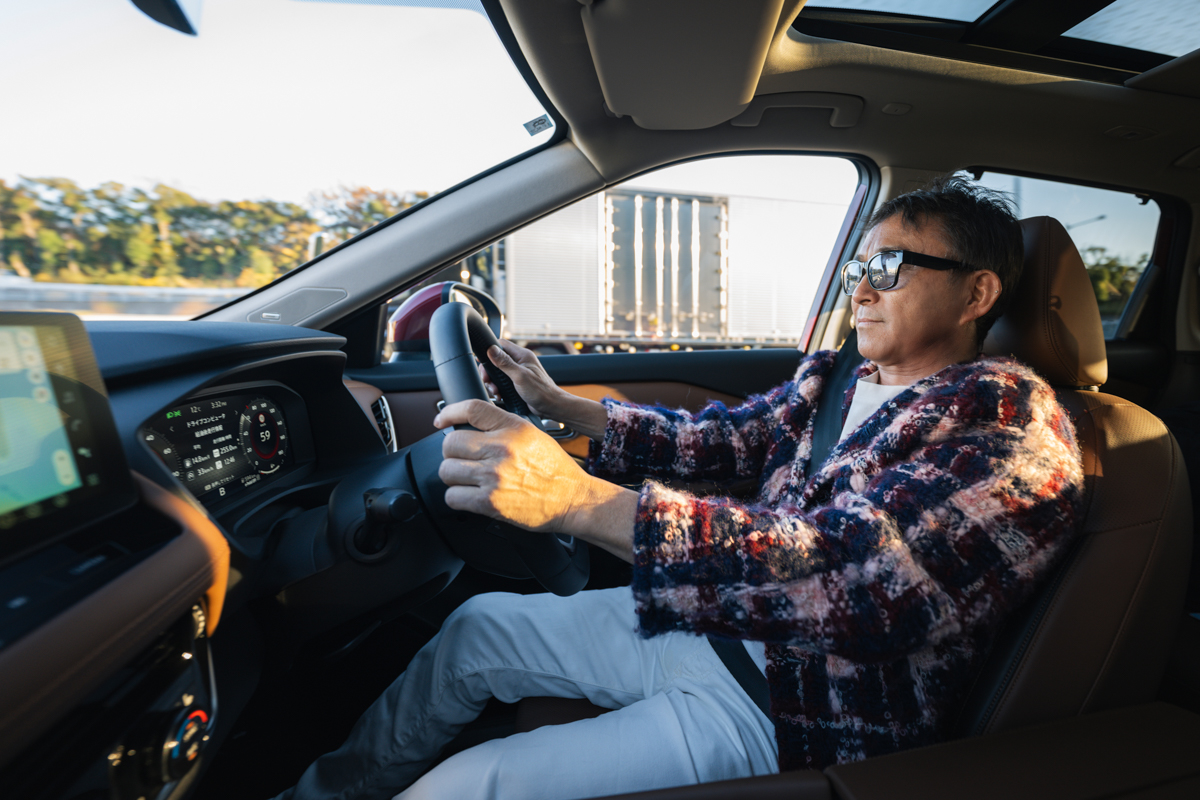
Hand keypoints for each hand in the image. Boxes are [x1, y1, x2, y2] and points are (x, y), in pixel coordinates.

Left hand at [434, 399, 638, 559]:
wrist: (573, 499)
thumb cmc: (554, 469)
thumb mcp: (533, 435)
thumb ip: (502, 427)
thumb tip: (469, 425)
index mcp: (513, 428)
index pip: (471, 409)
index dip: (449, 412)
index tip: (441, 420)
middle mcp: (502, 449)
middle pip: (451, 443)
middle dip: (452, 453)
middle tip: (463, 459)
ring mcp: (494, 476)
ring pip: (447, 470)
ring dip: (453, 476)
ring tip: (468, 479)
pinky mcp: (490, 502)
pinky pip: (452, 497)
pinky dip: (456, 498)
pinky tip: (469, 495)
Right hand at [477, 340, 563, 418]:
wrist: (551, 407)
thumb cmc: (541, 391)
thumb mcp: (520, 376)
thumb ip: (505, 362)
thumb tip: (491, 349)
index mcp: (522, 355)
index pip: (501, 344)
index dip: (489, 350)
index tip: (482, 360)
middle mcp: (520, 362)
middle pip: (496, 359)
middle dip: (489, 371)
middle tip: (487, 380)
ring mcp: (518, 373)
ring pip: (498, 372)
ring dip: (493, 382)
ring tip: (495, 391)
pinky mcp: (517, 383)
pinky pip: (502, 383)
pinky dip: (499, 389)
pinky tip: (500, 395)